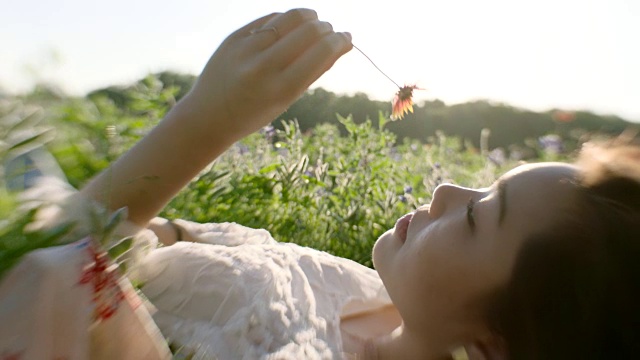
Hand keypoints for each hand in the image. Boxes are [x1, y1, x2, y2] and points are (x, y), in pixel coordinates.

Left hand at [181, 8, 351, 140]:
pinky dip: (285, 20)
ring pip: (289, 17)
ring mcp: (246, 49)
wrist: (208, 116)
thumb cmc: (254, 112)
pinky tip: (290, 26)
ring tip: (314, 22)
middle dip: (326, 27)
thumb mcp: (286, 100)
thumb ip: (313, 72)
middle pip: (308, 30)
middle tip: (331, 32)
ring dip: (308, 16)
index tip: (346, 38)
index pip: (321, 53)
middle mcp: (263, 67)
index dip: (339, 41)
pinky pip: (269, 19)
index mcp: (280, 89)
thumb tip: (342, 44)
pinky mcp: (233, 37)